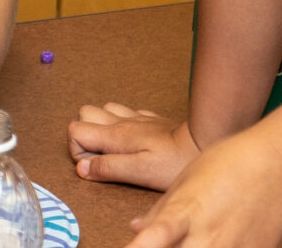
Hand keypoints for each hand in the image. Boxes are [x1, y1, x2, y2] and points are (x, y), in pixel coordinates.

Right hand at [69, 103, 199, 189]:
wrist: (207, 142)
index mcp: (115, 135)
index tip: (96, 166)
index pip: (74, 130)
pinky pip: (127, 113)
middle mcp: (121, 122)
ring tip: (115, 148)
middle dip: (86, 136)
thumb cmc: (176, 162)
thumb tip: (82, 168)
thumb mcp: (140, 172)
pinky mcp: (151, 120)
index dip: (78, 151)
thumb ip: (108, 168)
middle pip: (84, 114)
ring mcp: (136, 119)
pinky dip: (123, 125)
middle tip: (103, 156)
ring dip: (102, 127)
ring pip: (103, 110)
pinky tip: (135, 141)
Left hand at [120, 129, 281, 247]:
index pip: (153, 239)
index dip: (138, 247)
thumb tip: (136, 228)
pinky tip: (219, 239)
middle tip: (161, 242)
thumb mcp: (185, 181)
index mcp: (184, 213)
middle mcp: (208, 236)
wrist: (280, 163)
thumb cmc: (228, 163)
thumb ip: (159, 211)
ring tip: (191, 238)